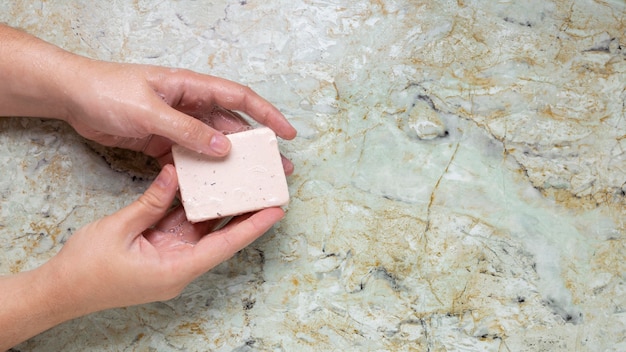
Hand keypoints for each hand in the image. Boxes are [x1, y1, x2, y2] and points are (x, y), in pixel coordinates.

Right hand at [47, 165, 282, 311]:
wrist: (60, 290)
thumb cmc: (86, 269)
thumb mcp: (120, 229)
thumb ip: (151, 202)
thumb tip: (175, 176)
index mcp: (176, 269)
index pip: (224, 245)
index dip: (252, 227)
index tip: (276, 211)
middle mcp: (180, 266)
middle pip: (220, 237)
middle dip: (244, 214)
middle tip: (267, 191)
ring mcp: (170, 259)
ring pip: (202, 230)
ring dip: (220, 209)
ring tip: (243, 185)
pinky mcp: (160, 251)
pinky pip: (182, 227)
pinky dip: (192, 209)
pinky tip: (204, 188)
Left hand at [63, 59, 296, 162]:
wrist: (72, 98)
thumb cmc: (107, 91)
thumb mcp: (149, 110)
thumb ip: (186, 130)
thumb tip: (223, 148)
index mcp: (191, 87)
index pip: (239, 98)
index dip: (266, 115)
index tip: (286, 134)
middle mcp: (189, 105)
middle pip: (232, 126)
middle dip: (256, 146)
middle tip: (277, 167)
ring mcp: (177, 124)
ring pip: (213, 145)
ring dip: (232, 163)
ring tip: (251, 182)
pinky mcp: (163, 142)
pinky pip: (189, 158)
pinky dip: (202, 172)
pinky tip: (213, 187)